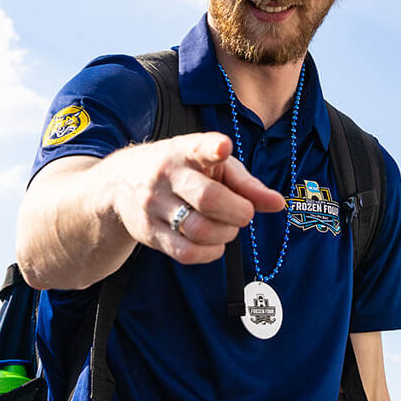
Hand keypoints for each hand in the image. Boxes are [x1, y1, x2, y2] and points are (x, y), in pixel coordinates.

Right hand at [110, 131, 285, 263]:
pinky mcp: (148, 232)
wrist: (121, 183)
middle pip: (208, 198)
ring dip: (226, 234)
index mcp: (185, 151)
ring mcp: (153, 205)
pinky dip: (210, 253)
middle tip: (243, 213)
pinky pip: (186, 252)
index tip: (222, 148)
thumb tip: (279, 203)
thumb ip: (247, 184)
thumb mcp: (213, 167)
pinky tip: (214, 244)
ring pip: (199, 230)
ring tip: (228, 228)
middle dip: (238, 212)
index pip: (198, 147)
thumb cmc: (183, 171)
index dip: (212, 149)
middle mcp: (166, 176)